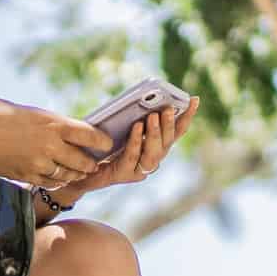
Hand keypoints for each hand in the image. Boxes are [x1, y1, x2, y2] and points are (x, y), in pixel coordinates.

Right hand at [0, 99, 110, 187]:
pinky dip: (57, 180)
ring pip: (68, 175)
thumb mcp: (32, 113)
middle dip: (90, 162)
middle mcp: (50, 145)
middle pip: (83, 161)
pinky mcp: (27, 176)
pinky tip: (58, 175)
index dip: (103, 141)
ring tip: (78, 170)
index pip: (90, 135)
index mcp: (53, 124)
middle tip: (94, 161)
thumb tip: (70, 132)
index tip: (107, 143)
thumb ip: (52, 125)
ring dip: (75, 173)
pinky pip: (51, 182)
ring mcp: (38, 164)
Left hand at [68, 98, 197, 197]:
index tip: (193, 100)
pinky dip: (136, 141)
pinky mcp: (125, 175)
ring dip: (155, 133)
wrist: (82, 169)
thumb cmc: (104, 145)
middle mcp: (152, 160)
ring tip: (154, 116)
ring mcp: (140, 170)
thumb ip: (137, 118)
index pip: (175, 133)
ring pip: (154, 153)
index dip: (186, 117)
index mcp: (155, 148)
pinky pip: (132, 156)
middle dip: (169, 124)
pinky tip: (136, 127)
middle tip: (168, 108)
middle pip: (167, 143)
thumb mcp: (123, 127)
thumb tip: (146, 100)